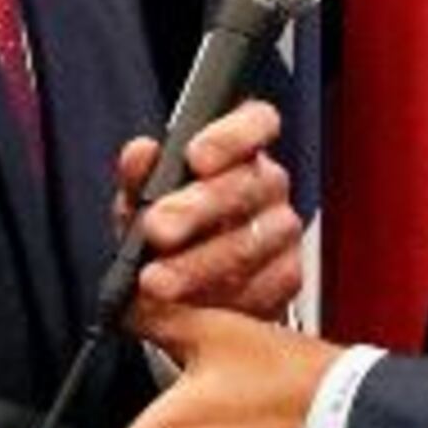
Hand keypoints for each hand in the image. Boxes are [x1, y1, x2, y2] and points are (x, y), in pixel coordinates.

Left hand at [114, 101, 302, 321]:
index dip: (229, 136)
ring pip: (250, 244)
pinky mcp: (287, 277)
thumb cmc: (168, 223)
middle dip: (196, 210)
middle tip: (157, 230)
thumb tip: (141, 153)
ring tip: (157, 281)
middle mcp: (268, 183)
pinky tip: (190, 305)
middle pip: (246, 187)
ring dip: (198, 265)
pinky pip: (260, 287)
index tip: (194, 158)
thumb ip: (140, 174)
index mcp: (239, 147)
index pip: (254, 122)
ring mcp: (282, 231)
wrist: (187, 282)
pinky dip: (220, 299)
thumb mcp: (142, 196)